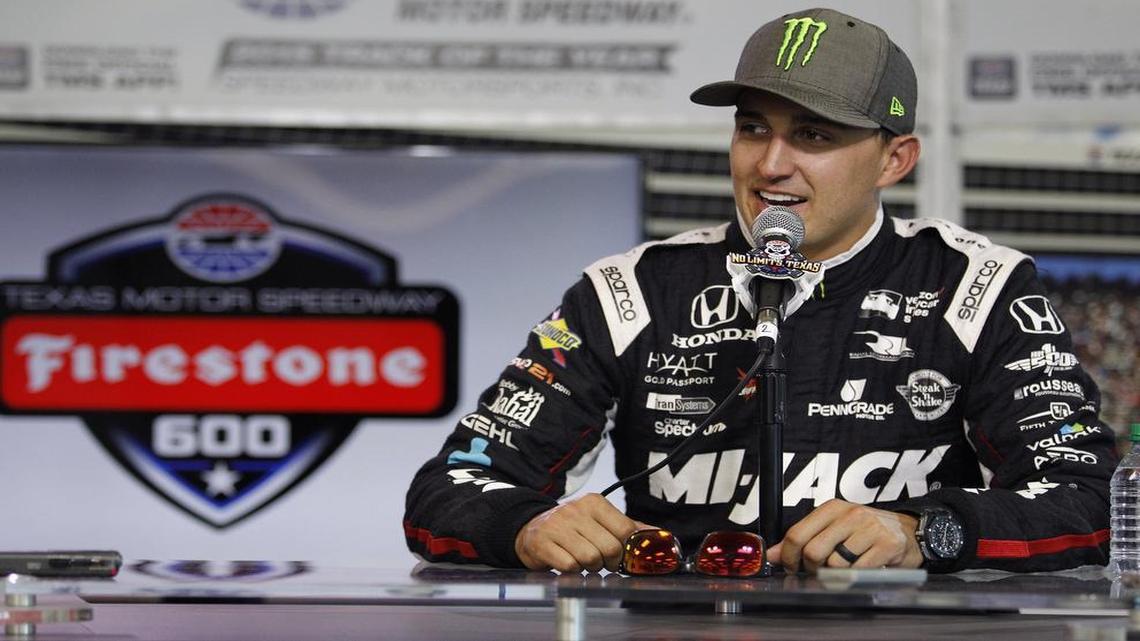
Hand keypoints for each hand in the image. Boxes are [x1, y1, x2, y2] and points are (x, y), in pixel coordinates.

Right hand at [514, 493, 645, 572]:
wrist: (531, 529)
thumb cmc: (571, 528)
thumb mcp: (599, 521)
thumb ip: (629, 527)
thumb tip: (659, 535)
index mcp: (594, 503)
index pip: (625, 530)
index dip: (628, 550)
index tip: (622, 555)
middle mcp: (576, 510)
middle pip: (610, 548)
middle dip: (608, 561)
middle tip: (600, 560)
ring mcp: (557, 526)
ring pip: (590, 558)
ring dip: (590, 567)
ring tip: (582, 560)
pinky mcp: (542, 543)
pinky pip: (570, 566)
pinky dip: (573, 570)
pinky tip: (568, 562)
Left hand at [765, 499, 921, 573]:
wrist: (907, 531)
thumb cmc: (866, 532)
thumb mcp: (834, 528)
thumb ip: (804, 539)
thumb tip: (773, 555)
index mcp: (832, 508)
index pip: (797, 533)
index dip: (788, 556)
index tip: (791, 567)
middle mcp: (850, 515)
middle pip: (813, 551)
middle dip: (811, 569)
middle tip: (819, 572)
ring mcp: (869, 529)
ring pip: (834, 564)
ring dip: (835, 575)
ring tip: (845, 569)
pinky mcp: (886, 545)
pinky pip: (858, 572)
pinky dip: (854, 578)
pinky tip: (860, 571)